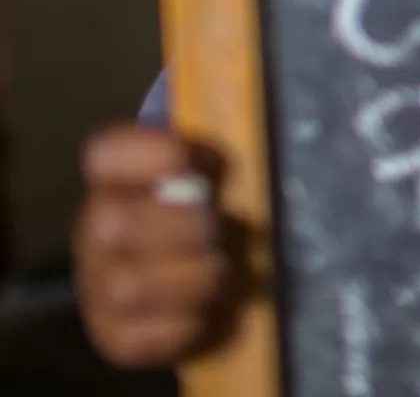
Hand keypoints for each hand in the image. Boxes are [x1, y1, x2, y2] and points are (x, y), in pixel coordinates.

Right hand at [73, 125, 232, 368]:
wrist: (192, 281)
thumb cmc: (210, 214)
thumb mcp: (214, 176)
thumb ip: (220, 160)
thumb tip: (255, 149)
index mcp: (115, 181)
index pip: (105, 155)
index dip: (155, 154)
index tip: (207, 162)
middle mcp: (95, 233)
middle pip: (115, 225)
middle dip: (188, 227)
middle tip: (228, 229)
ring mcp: (99, 288)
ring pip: (129, 286)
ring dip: (195, 277)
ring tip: (226, 269)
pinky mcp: (117, 337)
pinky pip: (143, 338)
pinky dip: (190, 323)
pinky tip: (214, 307)